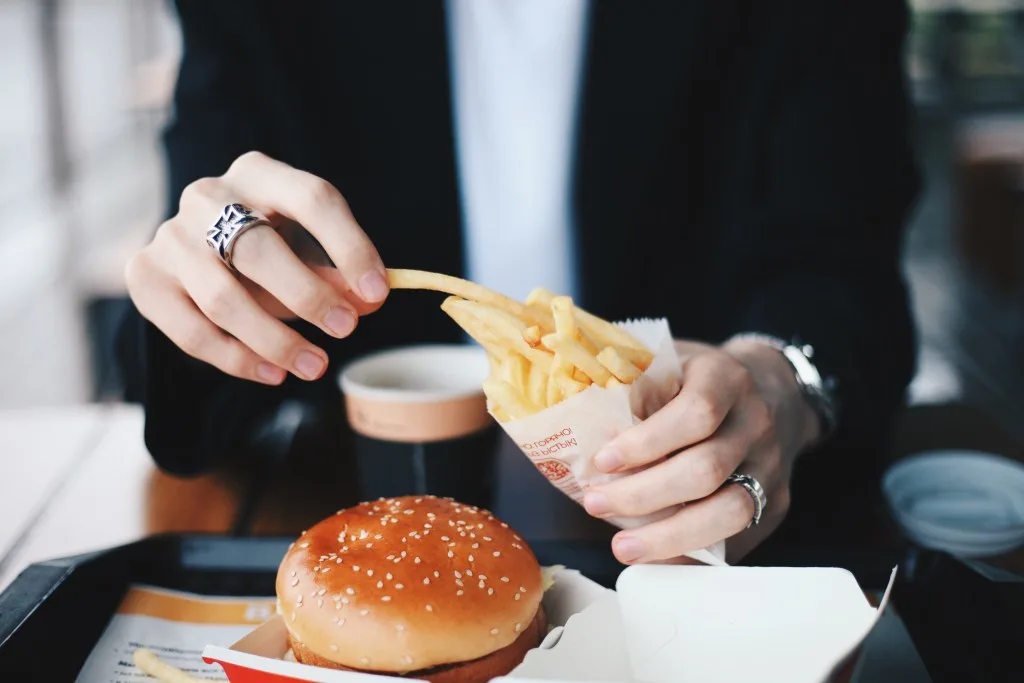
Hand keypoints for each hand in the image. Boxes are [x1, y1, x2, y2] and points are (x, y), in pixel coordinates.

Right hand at [125, 151, 388, 384]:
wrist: (197, 247)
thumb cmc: (268, 246)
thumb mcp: (306, 249)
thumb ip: (336, 273)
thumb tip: (370, 300)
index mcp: (259, 173)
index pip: (311, 199)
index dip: (349, 246)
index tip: (378, 292)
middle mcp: (208, 196)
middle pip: (258, 249)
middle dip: (308, 295)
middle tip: (346, 329)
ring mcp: (170, 235)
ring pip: (222, 297)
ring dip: (274, 339)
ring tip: (315, 366)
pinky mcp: (145, 276)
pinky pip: (192, 330)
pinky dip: (237, 359)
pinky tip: (274, 373)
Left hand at [582, 339, 820, 563]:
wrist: (775, 391)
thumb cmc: (701, 381)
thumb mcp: (671, 364)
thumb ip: (636, 390)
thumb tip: (580, 437)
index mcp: (726, 378)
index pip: (696, 413)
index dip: (648, 442)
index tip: (603, 461)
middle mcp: (756, 423)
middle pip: (706, 469)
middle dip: (644, 495)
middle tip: (596, 504)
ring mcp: (771, 466)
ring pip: (729, 512)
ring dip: (669, 536)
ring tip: (623, 548)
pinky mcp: (777, 503)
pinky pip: (736, 538)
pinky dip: (693, 553)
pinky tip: (656, 559)